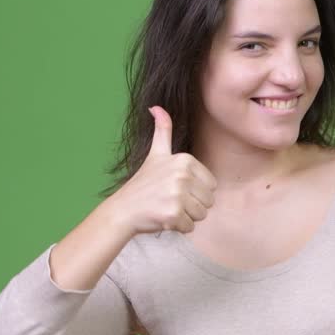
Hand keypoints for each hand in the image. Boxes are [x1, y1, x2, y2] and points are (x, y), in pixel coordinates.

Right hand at [105, 106, 217, 236]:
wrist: (123, 209)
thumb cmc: (143, 184)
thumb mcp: (156, 154)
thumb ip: (162, 131)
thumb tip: (156, 107)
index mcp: (184, 160)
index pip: (212, 186)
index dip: (196, 192)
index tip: (175, 189)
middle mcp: (182, 175)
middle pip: (209, 201)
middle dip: (192, 206)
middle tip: (170, 200)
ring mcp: (177, 195)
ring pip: (201, 215)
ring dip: (186, 217)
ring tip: (167, 208)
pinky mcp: (173, 214)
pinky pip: (190, 227)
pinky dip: (178, 227)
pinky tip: (163, 219)